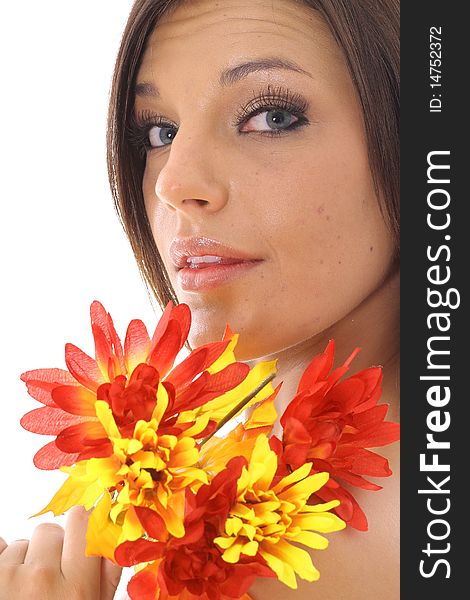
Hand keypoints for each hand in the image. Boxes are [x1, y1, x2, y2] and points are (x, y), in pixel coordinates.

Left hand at [0, 506, 122, 599]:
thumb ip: (108, 574)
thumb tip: (116, 532)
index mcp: (76, 589)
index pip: (84, 522)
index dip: (82, 525)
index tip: (80, 531)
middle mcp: (42, 579)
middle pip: (49, 532)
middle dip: (49, 550)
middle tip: (47, 581)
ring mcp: (8, 576)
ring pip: (21, 544)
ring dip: (23, 561)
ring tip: (23, 592)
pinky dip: (1, 562)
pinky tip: (7, 584)